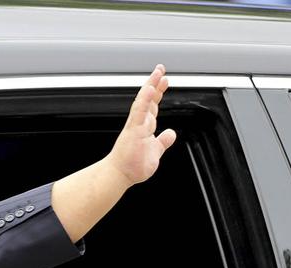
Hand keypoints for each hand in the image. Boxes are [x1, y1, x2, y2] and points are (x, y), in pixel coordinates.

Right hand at [106, 64, 177, 185]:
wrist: (119, 176)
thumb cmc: (132, 166)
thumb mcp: (155, 152)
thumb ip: (163, 141)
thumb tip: (171, 133)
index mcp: (144, 128)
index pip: (153, 106)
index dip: (158, 93)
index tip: (163, 80)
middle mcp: (139, 124)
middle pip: (148, 100)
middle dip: (155, 84)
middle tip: (160, 69)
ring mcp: (136, 126)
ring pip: (143, 102)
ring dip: (151, 86)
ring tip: (157, 73)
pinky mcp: (133, 130)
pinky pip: (139, 112)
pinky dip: (144, 99)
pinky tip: (149, 88)